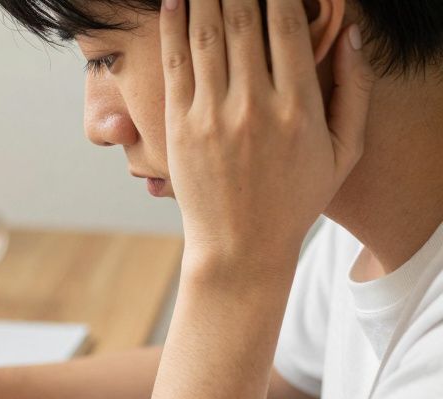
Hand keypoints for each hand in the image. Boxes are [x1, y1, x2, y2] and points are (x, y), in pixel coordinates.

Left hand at [161, 0, 373, 276]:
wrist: (239, 246)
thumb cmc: (295, 198)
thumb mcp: (343, 150)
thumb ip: (354, 89)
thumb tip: (350, 32)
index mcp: (299, 107)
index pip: (289, 26)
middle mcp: (254, 106)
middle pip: (244, 21)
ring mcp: (212, 116)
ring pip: (206, 35)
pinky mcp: (178, 127)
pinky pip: (176, 64)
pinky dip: (174, 26)